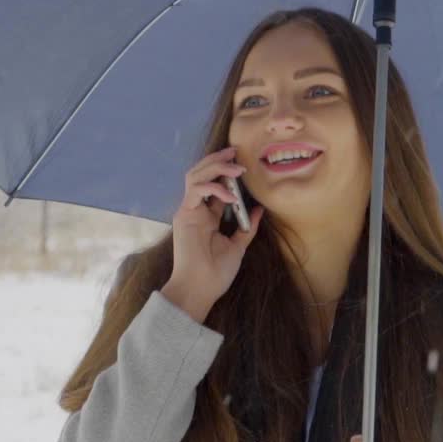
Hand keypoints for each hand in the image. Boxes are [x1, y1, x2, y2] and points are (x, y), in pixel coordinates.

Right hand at [166, 146, 264, 314]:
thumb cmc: (216, 273)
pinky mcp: (183, 215)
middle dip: (217, 160)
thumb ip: (246, 227)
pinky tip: (230, 195)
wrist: (200, 289)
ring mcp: (187, 211)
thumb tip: (259, 209)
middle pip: (201, 174)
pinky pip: (196, 190)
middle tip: (236, 152)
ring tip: (235, 167)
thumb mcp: (237, 246)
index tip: (242, 161)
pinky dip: (213, 187)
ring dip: (215, 166)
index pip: (214, 185)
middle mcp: (195, 210)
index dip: (226, 171)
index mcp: (207, 216)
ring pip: (195, 175)